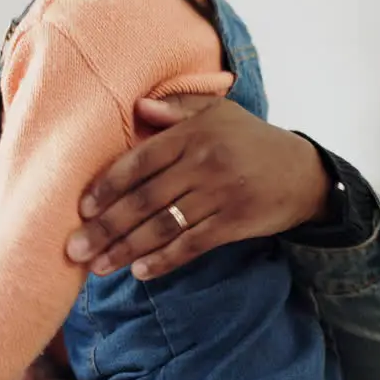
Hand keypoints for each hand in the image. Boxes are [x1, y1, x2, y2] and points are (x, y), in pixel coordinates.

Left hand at [67, 95, 327, 279]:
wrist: (304, 172)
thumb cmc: (251, 140)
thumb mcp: (219, 114)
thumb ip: (177, 109)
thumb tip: (139, 108)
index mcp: (193, 134)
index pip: (139, 162)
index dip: (107, 186)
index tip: (82, 209)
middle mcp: (204, 163)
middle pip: (144, 200)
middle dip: (105, 228)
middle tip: (75, 250)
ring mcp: (220, 195)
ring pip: (163, 226)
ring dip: (126, 250)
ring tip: (98, 267)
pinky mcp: (235, 222)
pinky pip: (192, 245)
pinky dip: (164, 260)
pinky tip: (140, 271)